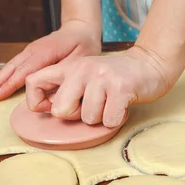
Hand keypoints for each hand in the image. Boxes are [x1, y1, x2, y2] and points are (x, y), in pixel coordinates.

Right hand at [0, 20, 100, 101]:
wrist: (80, 28)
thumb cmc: (83, 44)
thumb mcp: (81, 59)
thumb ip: (66, 75)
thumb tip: (51, 94)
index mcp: (44, 52)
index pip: (24, 71)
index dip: (10, 85)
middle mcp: (33, 50)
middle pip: (11, 69)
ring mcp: (29, 51)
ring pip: (9, 67)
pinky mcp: (29, 54)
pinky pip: (13, 66)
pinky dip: (3, 76)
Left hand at [25, 45, 173, 127]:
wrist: (150, 64)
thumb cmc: (115, 78)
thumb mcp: (86, 76)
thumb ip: (67, 88)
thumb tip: (49, 110)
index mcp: (70, 67)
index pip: (34, 82)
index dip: (36, 102)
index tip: (50, 108)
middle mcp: (82, 69)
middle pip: (60, 110)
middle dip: (76, 116)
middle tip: (92, 106)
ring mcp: (101, 78)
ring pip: (88, 118)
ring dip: (101, 118)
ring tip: (110, 103)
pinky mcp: (120, 88)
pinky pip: (109, 121)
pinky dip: (116, 120)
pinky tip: (121, 106)